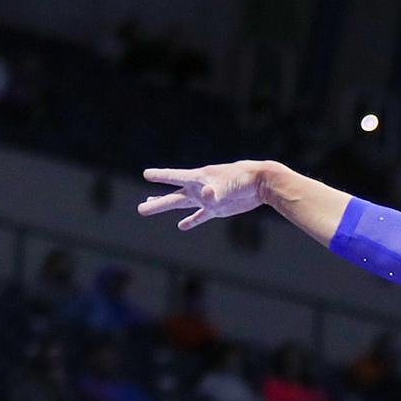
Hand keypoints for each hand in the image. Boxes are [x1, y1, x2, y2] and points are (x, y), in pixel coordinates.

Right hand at [138, 161, 271, 230]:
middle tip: (140, 209)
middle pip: (174, 196)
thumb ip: (214, 191)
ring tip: (149, 206)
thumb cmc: (241, 179)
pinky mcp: (217, 208)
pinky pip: (201, 216)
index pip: (174, 177)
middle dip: (158, 203)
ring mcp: (207, 199)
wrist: (259, 182)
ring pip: (183, 204)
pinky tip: (182, 226)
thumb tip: (206, 195)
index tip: (146, 174)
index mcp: (198, 178)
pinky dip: (192, 220)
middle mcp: (199, 188)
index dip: (161, 176)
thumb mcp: (225, 185)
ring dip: (167, 206)